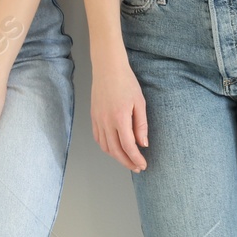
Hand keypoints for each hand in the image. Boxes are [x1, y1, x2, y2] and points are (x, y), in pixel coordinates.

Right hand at [91, 55, 148, 171]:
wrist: (108, 69)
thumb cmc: (126, 82)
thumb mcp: (140, 102)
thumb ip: (141, 125)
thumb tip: (143, 144)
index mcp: (120, 118)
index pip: (128, 146)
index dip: (136, 158)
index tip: (143, 165)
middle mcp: (106, 122)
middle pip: (115, 151)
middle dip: (127, 162)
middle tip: (137, 167)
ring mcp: (98, 120)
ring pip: (105, 147)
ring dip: (116, 157)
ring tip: (128, 160)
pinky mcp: (93, 117)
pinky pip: (98, 138)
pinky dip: (106, 147)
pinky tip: (114, 148)